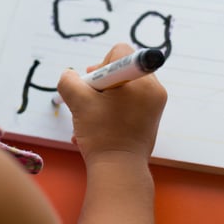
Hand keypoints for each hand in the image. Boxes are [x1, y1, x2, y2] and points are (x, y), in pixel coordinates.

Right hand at [56, 43, 166, 162]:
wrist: (119, 171)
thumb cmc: (101, 134)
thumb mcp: (78, 102)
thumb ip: (69, 80)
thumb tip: (71, 76)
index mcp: (141, 80)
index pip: (119, 52)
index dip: (100, 65)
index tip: (93, 85)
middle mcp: (154, 89)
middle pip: (121, 68)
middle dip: (101, 83)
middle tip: (90, 101)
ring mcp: (154, 105)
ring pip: (123, 87)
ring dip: (103, 98)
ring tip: (92, 117)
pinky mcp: (151, 118)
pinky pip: (129, 102)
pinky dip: (112, 109)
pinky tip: (99, 126)